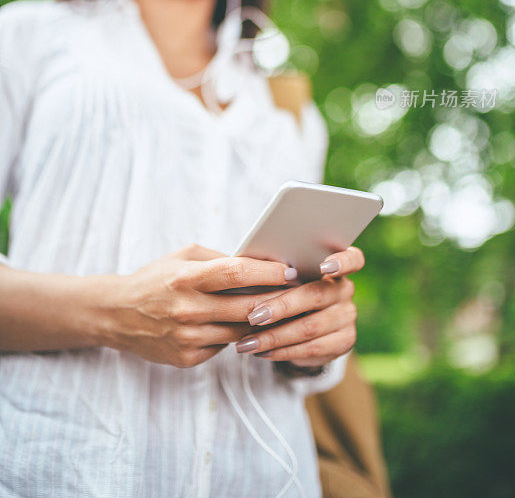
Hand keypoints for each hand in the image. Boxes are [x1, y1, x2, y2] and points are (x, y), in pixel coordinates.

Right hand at [99, 244, 298, 368]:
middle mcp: (187, 309)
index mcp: (187, 278)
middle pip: (247, 307)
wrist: (116, 314)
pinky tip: (246, 326)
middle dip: (277, 299)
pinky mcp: (187, 358)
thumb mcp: (183, 257)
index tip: (291, 270)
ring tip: (281, 310)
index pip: (237, 273)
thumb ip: (219, 258)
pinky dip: (237, 336)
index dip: (269, 272)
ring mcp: (187, 337)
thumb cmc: (155, 278)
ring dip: (263, 322)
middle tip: (298, 293)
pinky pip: (224, 346)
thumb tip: (259, 262)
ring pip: (241, 332)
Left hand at [234, 246, 364, 367]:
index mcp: (336, 265)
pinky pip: (312, 349)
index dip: (342, 261)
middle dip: (281, 307)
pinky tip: (263, 352)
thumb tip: (248, 265)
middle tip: (253, 316)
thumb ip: (278, 270)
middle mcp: (346, 289)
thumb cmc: (287, 290)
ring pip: (310, 327)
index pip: (353, 259)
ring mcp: (348, 316)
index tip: (324, 266)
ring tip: (247, 342)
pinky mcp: (344, 341)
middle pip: (316, 295)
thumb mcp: (285, 277)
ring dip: (275, 337)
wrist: (302, 324)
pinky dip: (283, 352)